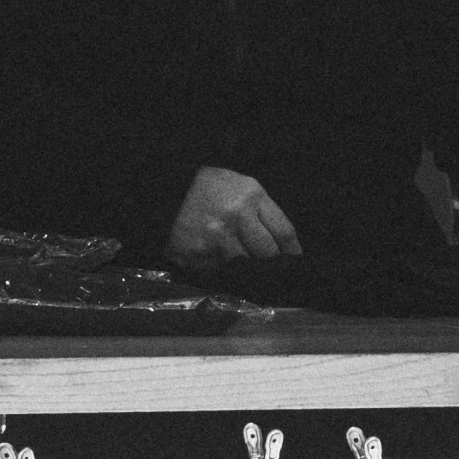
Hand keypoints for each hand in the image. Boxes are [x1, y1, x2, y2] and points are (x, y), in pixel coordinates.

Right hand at [166, 167, 301, 262]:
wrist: (163, 190)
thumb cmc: (206, 186)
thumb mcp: (240, 185)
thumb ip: (262, 210)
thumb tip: (283, 243)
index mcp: (250, 196)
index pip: (283, 232)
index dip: (293, 251)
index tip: (295, 259)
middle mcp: (236, 218)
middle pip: (268, 254)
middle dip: (272, 262)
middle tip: (273, 267)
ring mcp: (216, 240)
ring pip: (246, 267)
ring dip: (247, 268)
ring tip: (240, 260)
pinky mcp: (198, 257)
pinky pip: (221, 272)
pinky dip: (223, 269)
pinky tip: (218, 260)